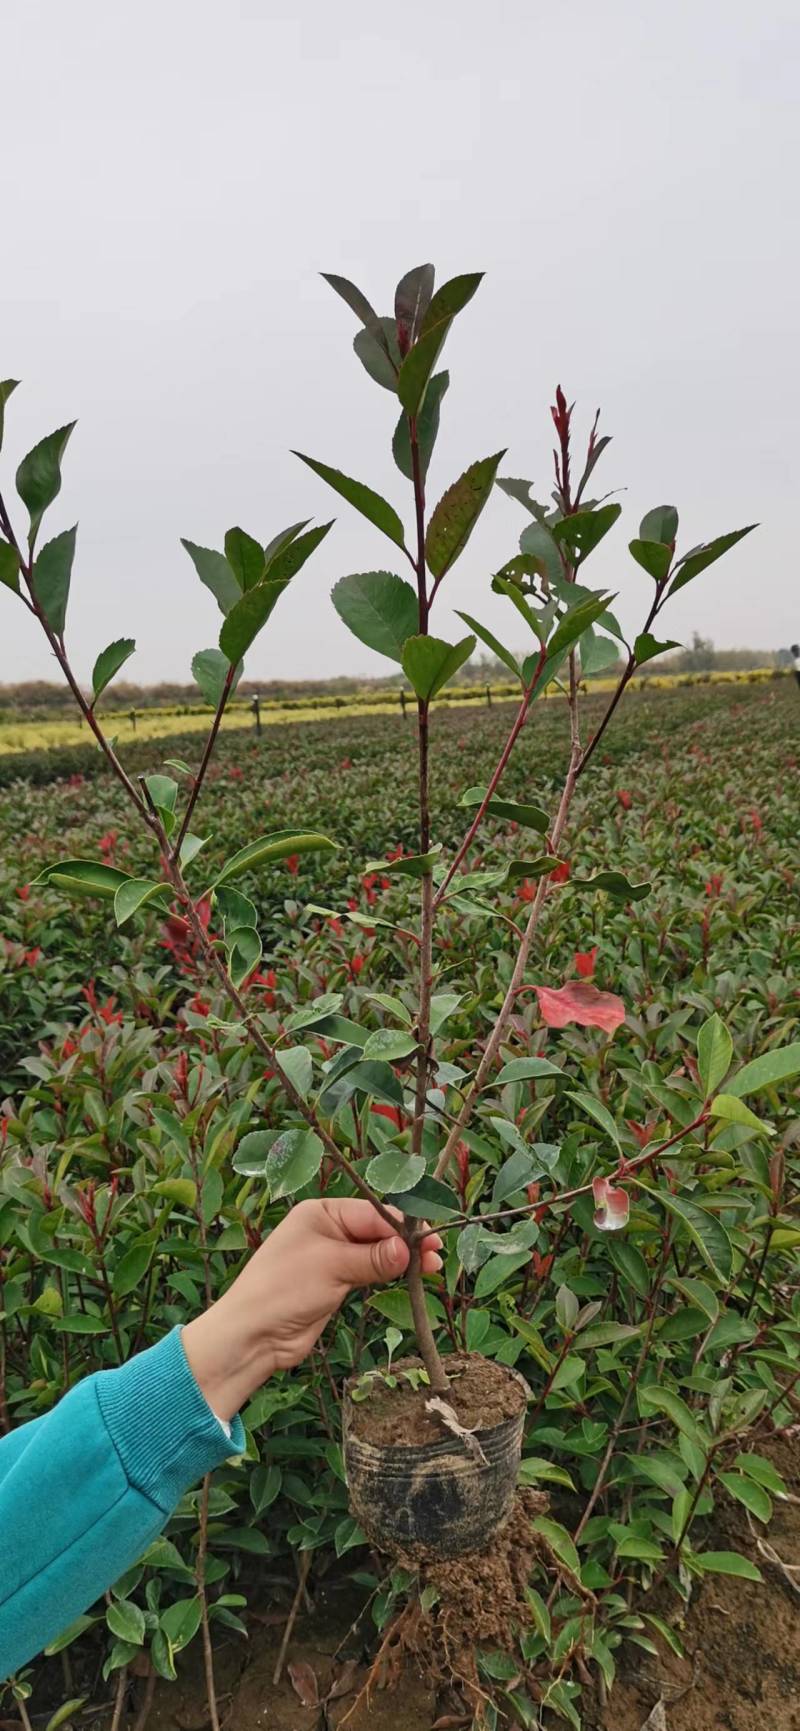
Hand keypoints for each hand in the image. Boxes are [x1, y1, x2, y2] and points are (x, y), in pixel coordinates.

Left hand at [182, 1199, 442, 1421]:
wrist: (253, 1336)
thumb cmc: (284, 1290)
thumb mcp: (332, 1267)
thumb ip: (372, 1258)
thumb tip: (408, 1250)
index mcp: (321, 1212)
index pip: (371, 1212)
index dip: (402, 1226)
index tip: (431, 1239)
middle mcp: (327, 1229)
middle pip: (376, 1230)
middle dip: (406, 1242)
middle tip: (437, 1254)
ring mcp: (331, 1256)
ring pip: (375, 1251)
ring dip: (401, 1258)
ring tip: (433, 1267)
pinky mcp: (335, 1282)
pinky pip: (368, 1271)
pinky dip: (388, 1273)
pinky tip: (410, 1276)